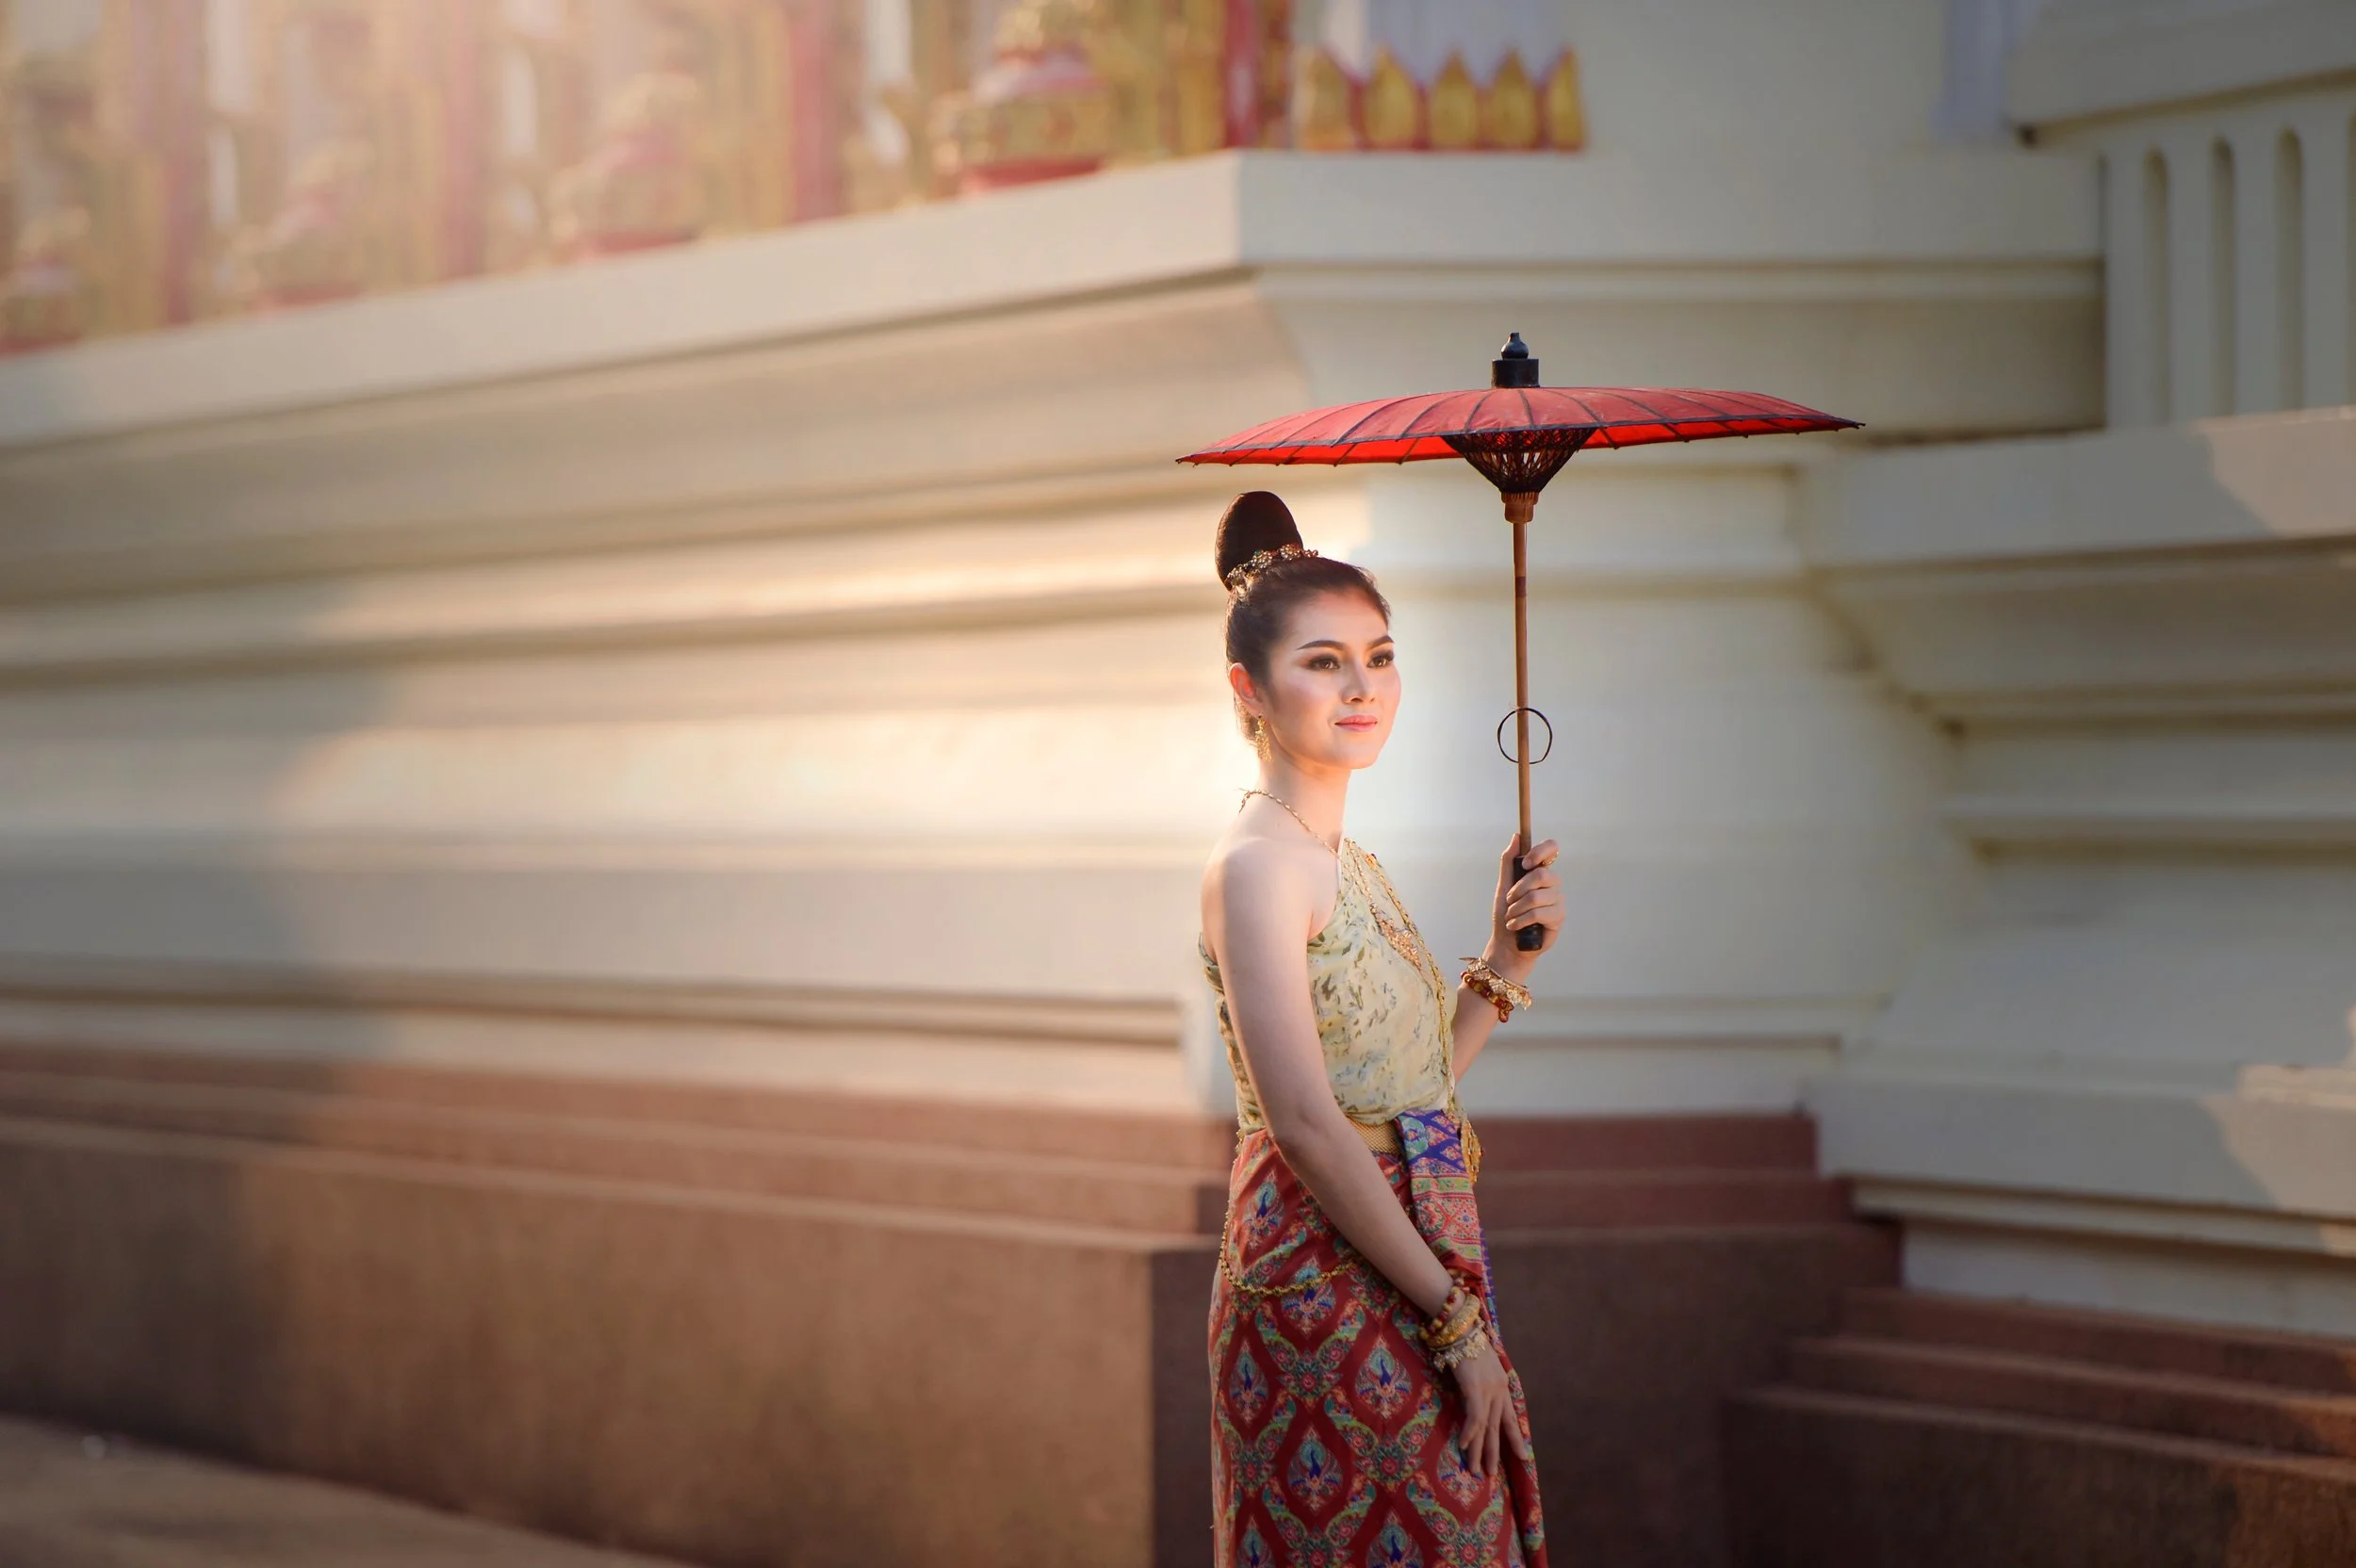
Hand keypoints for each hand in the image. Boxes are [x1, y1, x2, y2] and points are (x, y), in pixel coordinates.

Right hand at [1451, 1339, 1529, 1478]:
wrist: (1462, 1327)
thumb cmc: (1468, 1342)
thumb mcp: (1480, 1365)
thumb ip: (1480, 1381)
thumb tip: (1473, 1394)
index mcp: (1501, 1386)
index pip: (1511, 1418)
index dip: (1516, 1438)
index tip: (1523, 1456)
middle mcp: (1498, 1391)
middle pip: (1497, 1428)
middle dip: (1494, 1453)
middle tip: (1491, 1475)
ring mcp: (1488, 1391)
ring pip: (1486, 1429)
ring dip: (1479, 1451)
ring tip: (1476, 1471)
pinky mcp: (1475, 1389)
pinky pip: (1474, 1417)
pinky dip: (1469, 1433)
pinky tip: (1464, 1446)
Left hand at [1490, 835, 1563, 966]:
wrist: (1507, 943)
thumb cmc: (1506, 914)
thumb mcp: (1503, 886)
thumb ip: (1509, 861)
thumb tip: (1517, 836)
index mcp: (1539, 871)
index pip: (1552, 848)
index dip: (1540, 852)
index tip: (1524, 864)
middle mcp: (1552, 883)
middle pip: (1541, 874)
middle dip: (1518, 889)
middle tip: (1509, 901)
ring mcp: (1557, 899)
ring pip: (1537, 896)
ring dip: (1516, 908)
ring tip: (1510, 917)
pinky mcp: (1558, 917)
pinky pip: (1539, 913)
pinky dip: (1521, 920)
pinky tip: (1515, 926)